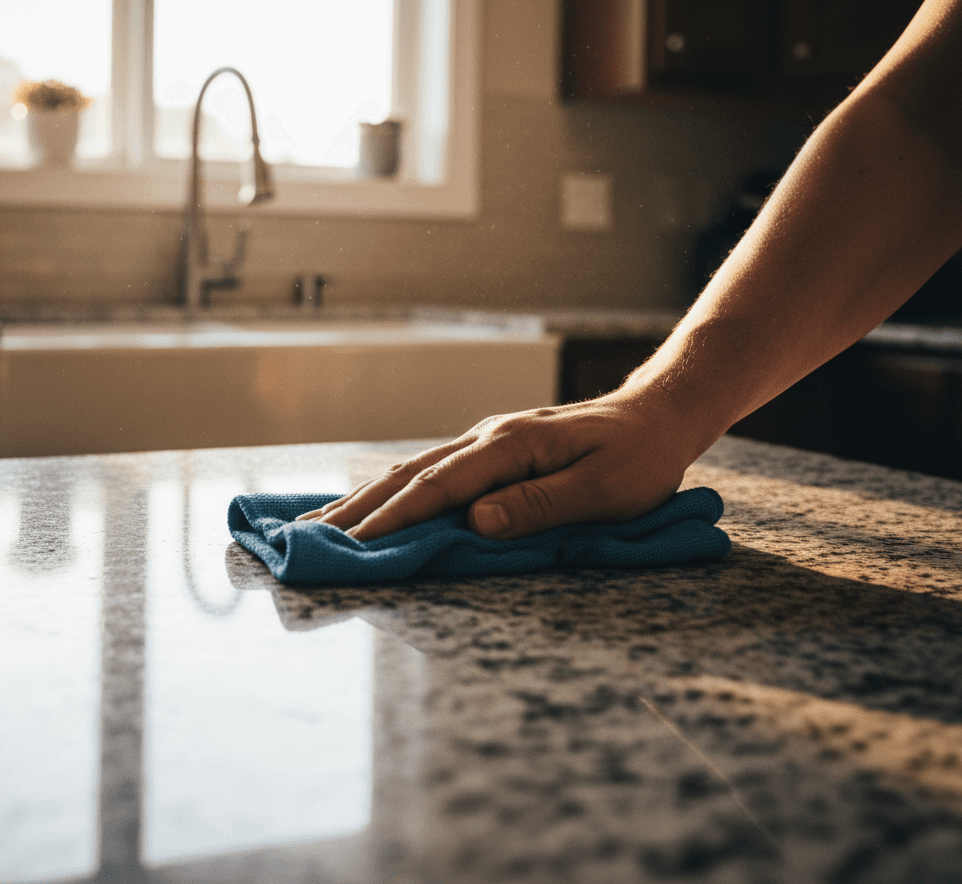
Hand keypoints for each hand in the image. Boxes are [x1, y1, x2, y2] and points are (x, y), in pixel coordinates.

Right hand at [299, 380, 700, 540]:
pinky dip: (395, 491)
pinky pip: (433, 472)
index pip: (440, 486)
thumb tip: (474, 522)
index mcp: (512, 446)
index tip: (350, 547)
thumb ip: (539, 505)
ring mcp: (488, 442)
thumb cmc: (638, 458)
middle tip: (305, 539)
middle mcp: (489, 438)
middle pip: (412, 475)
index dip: (394, 519)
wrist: (656, 415)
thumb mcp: (603, 489)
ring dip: (367, 498)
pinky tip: (375, 504)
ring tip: (321, 523)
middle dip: (358, 509)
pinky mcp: (493, 453)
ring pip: (415, 470)